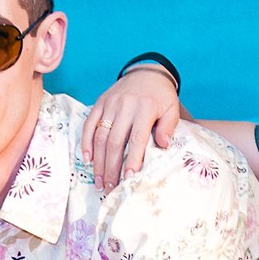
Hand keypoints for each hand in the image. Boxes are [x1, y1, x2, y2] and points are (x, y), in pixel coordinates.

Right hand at [86, 65, 182, 191]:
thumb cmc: (161, 95)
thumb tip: (163, 146)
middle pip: (115, 142)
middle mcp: (125, 106)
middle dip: (111, 168)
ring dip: (98, 161)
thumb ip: (168, 127)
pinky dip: (86, 142)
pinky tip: (88, 159)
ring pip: (100, 136)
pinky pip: (89, 124)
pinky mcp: (100, 103)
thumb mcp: (172, 108)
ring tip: (99, 181)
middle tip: (110, 187)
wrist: (146, 72)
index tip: (129, 178)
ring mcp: (110, 104)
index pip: (137, 139)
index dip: (132, 160)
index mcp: (145, 108)